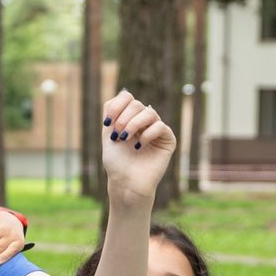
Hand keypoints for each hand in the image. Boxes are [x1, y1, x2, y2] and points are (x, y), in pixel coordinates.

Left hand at [99, 89, 175, 203]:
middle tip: (118, 134)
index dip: (118, 105)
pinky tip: (139, 145)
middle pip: (137, 104)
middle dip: (124, 118)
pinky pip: (161, 126)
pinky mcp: (167, 140)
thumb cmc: (117, 163)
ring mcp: (156, 130)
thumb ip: (112, 114)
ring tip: (126, 138)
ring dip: (134, 123)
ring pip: (150, 112)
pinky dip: (148, 133)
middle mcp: (144, 122)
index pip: (127, 98)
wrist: (126, 183)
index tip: (107, 122)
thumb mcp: (108, 135)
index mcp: (129, 119)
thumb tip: (122, 92)